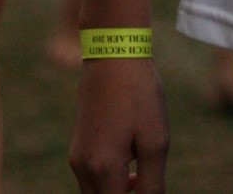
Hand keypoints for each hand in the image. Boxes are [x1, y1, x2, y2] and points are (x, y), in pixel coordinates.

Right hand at [70, 60, 168, 193]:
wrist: (113, 52)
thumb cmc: (138, 95)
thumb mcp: (155, 141)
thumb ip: (152, 185)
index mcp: (102, 170)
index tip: (151, 185)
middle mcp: (83, 169)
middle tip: (148, 181)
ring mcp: (77, 158)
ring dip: (118, 193)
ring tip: (141, 173)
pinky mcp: (78, 147)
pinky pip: (92, 179)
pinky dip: (110, 181)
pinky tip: (132, 161)